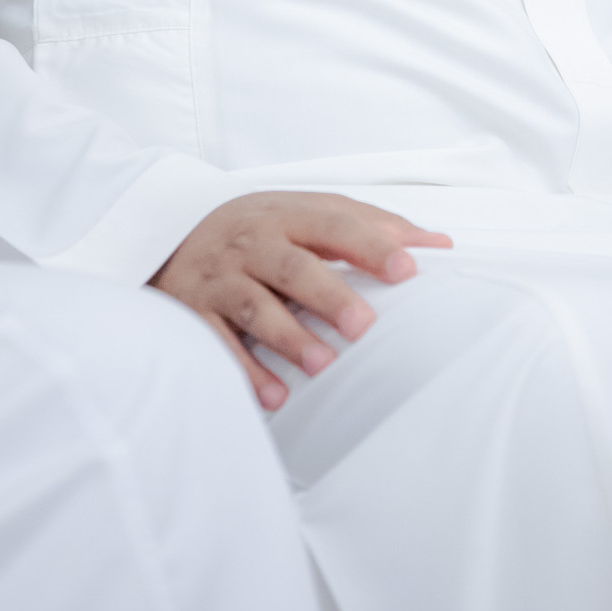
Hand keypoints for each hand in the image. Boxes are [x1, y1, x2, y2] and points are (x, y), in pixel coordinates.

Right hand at [151, 191, 451, 408]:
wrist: (173, 236)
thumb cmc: (263, 229)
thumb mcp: (306, 213)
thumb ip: (369, 226)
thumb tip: (438, 245)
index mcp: (285, 214)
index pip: (332, 224)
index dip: (369, 245)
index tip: (407, 269)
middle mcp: (251, 243)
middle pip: (293, 268)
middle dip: (329, 296)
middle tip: (364, 325)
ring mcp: (220, 278)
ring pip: (255, 308)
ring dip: (289, 338)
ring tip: (323, 365)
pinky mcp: (193, 312)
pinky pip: (218, 344)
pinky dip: (246, 370)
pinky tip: (276, 397)